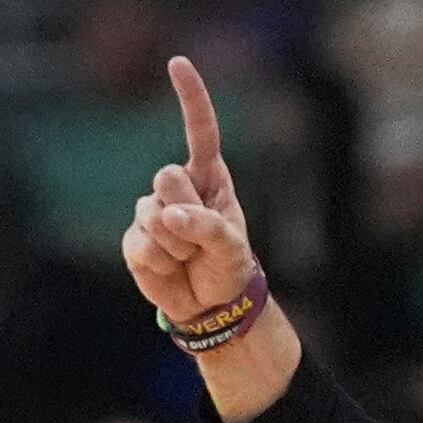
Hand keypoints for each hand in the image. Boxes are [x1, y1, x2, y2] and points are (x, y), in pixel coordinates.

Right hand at [122, 57, 254, 321]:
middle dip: (187, 212)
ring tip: (189, 257)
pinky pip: (143, 245)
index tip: (177, 63)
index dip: (190, 99)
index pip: (200, 133)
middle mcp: (177, 186)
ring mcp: (150, 209)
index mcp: (208, 178)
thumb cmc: (228, 266)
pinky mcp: (133, 237)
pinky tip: (171, 267)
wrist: (211, 303)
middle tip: (201, 238)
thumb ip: (207, 227)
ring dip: (177, 245)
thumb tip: (170, 214)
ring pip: (153, 215)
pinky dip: (162, 263)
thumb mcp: (231, 248)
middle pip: (168, 177)